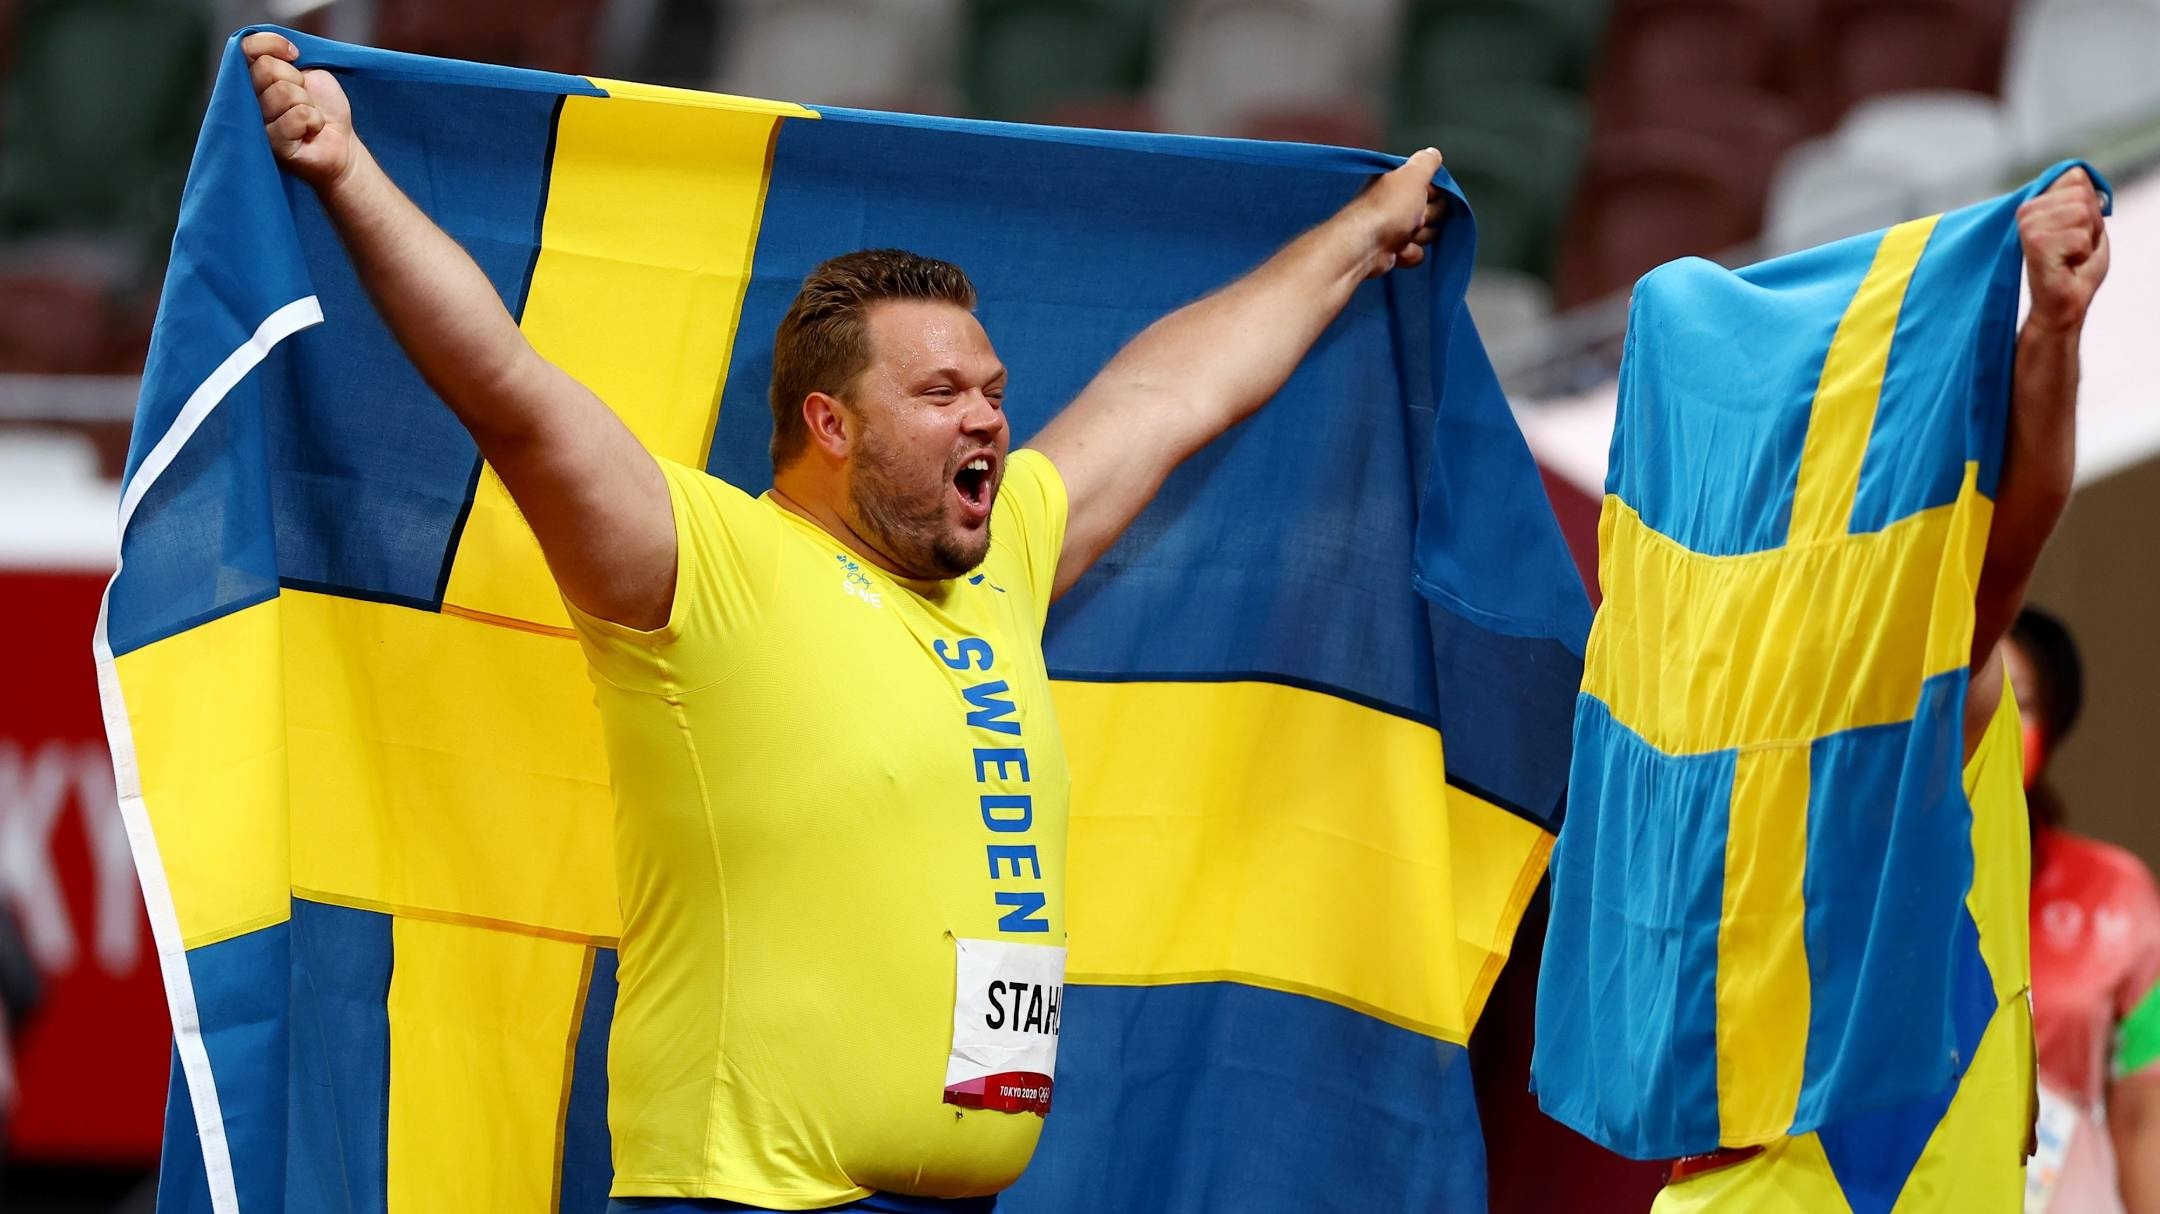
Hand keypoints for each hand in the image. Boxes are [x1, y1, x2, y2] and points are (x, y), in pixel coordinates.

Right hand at [244, 31, 357, 191]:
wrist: (342, 145)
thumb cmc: (323, 108)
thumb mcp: (310, 71)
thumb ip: (286, 58)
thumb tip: (278, 50)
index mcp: (253, 79)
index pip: (246, 47)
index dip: (271, 44)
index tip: (294, 55)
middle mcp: (249, 100)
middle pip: (265, 68)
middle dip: (296, 79)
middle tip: (304, 97)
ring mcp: (258, 124)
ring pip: (283, 92)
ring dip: (306, 102)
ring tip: (308, 116)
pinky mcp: (274, 144)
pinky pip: (297, 115)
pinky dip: (314, 120)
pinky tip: (311, 131)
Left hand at [1349, 147, 1445, 277]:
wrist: (1366, 246)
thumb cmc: (1388, 208)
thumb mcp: (1412, 175)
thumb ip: (1426, 162)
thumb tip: (1432, 153)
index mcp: (1397, 183)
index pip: (1431, 186)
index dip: (1433, 193)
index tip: (1426, 195)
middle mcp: (1394, 204)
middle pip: (1433, 211)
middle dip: (1427, 216)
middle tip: (1414, 217)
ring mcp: (1393, 229)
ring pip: (1427, 233)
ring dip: (1419, 235)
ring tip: (1402, 235)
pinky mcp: (1393, 251)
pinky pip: (1416, 252)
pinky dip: (1409, 253)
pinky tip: (1397, 250)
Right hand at [2019, 167, 2108, 334]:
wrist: (2061, 306)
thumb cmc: (2074, 268)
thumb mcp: (2085, 223)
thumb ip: (2080, 195)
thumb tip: (2076, 172)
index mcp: (2034, 203)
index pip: (2076, 179)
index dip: (2089, 207)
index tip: (2075, 232)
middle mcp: (2025, 211)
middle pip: (2081, 196)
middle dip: (2090, 224)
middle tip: (2074, 248)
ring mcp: (2028, 227)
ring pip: (2082, 214)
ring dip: (2086, 240)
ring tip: (2070, 257)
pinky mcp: (2034, 244)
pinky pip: (2079, 237)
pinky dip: (2082, 254)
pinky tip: (2066, 266)